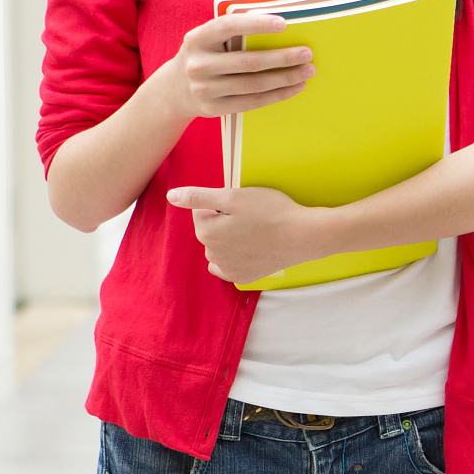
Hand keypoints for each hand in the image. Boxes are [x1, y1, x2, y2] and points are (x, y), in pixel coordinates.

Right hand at [158, 11, 315, 120]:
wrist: (174, 90)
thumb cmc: (204, 55)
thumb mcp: (208, 39)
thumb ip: (234, 31)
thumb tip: (281, 25)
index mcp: (197, 39)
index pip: (228, 27)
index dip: (256, 24)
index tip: (283, 23)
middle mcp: (198, 64)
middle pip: (248, 62)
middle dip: (282, 57)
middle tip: (307, 53)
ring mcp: (204, 89)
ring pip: (254, 84)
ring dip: (285, 78)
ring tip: (307, 71)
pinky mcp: (213, 108)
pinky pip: (252, 102)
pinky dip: (277, 94)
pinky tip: (295, 87)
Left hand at [166, 184, 333, 283]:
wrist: (302, 236)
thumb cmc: (270, 212)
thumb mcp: (233, 197)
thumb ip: (199, 196)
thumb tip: (171, 196)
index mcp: (207, 232)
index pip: (201, 211)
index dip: (221, 204)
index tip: (241, 205)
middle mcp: (212, 254)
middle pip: (210, 230)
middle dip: (224, 221)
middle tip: (251, 216)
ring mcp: (228, 268)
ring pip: (220, 246)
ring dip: (231, 238)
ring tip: (256, 230)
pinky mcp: (244, 277)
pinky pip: (229, 265)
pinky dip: (237, 256)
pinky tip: (252, 249)